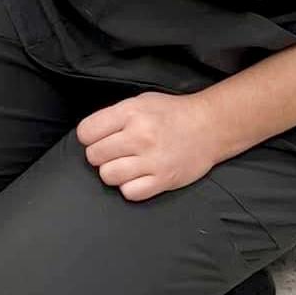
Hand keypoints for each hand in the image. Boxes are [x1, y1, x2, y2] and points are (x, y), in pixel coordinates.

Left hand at [75, 90, 222, 201]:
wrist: (209, 126)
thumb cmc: (172, 113)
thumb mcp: (140, 102)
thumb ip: (114, 116)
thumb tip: (89, 134)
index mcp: (130, 113)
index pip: (86, 132)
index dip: (88, 136)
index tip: (95, 138)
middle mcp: (139, 136)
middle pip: (94, 155)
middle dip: (99, 155)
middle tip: (112, 151)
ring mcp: (152, 160)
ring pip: (108, 176)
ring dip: (113, 172)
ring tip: (125, 164)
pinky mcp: (163, 180)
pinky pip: (130, 193)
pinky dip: (130, 187)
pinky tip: (137, 176)